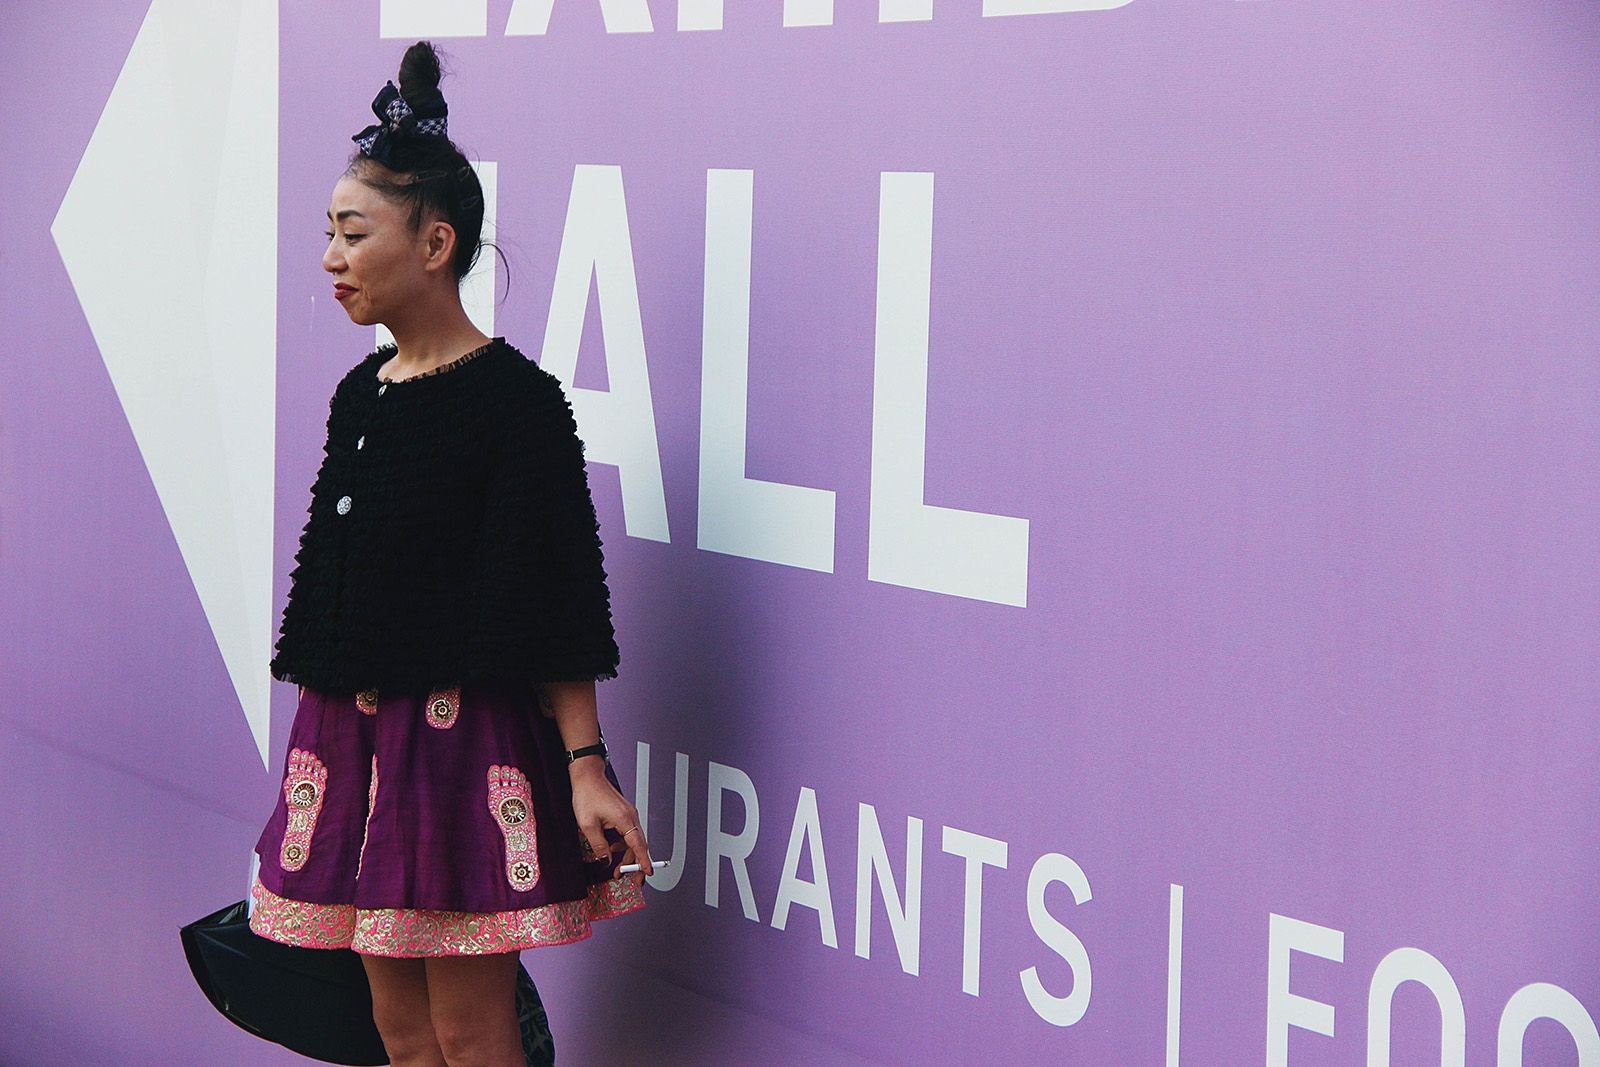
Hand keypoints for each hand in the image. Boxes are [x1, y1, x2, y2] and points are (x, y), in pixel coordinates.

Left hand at [569, 761, 653, 887]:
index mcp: (625, 819)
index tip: (648, 873)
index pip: (638, 845)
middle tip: (634, 879)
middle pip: (639, 845)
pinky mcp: (624, 814)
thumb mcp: (588, 825)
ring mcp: (628, 815)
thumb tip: (605, 860)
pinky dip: (623, 845)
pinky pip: (628, 834)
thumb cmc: (588, 794)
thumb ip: (598, 845)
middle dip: (636, 864)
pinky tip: (613, 850)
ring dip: (627, 856)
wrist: (587, 777)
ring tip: (618, 869)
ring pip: (633, 841)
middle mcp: (631, 817)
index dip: (643, 861)